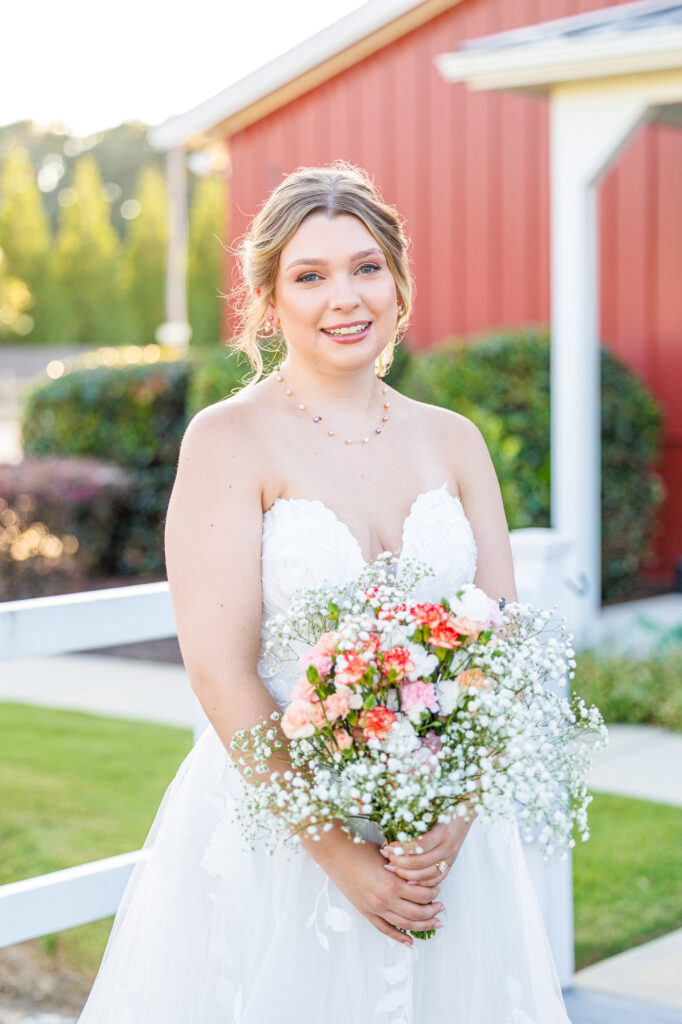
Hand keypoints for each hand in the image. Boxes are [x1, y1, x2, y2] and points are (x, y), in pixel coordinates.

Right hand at [303, 823, 443, 946]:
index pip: (422, 895)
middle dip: (432, 912)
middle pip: (417, 913)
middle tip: (441, 908)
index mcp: (393, 883)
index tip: (438, 889)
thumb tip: (421, 873)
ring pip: (404, 924)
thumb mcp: (388, 855)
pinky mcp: (366, 912)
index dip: (434, 893)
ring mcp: (375, 908)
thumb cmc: (361, 849)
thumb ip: (404, 867)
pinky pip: (385, 929)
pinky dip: (399, 937)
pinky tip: (410, 942)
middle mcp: (386, 900)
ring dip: (422, 925)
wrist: (336, 853)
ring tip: (433, 922)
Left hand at [379, 812, 476, 885]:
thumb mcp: (432, 804)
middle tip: (386, 858)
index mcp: (443, 831)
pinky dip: (422, 883)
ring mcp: (451, 856)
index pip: (420, 846)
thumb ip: (415, 812)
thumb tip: (391, 819)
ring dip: (408, 875)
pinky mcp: (451, 863)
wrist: (468, 808)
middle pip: (422, 863)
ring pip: (428, 874)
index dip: (402, 849)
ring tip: (393, 868)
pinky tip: (408, 881)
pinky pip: (437, 879)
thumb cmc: (446, 804)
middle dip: (401, 863)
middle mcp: (448, 846)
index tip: (387, 847)